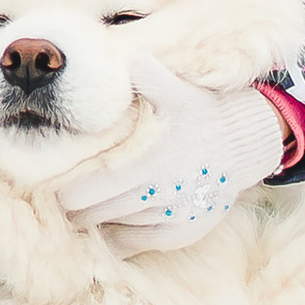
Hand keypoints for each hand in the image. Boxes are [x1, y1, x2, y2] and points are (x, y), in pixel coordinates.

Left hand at [55, 61, 287, 254]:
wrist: (245, 145)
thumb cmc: (202, 114)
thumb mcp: (178, 92)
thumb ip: (150, 78)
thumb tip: (131, 59)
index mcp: (147, 161)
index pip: (83, 191)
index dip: (64, 188)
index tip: (59, 178)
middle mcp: (157, 195)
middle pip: (90, 214)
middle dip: (75, 205)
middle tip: (71, 191)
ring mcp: (169, 218)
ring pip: (110, 229)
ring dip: (97, 218)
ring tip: (93, 201)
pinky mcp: (180, 234)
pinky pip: (132, 245)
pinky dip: (118, 234)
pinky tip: (118, 215)